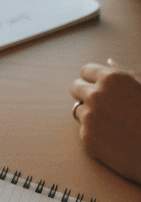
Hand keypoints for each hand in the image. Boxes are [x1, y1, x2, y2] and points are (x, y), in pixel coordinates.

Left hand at [70, 60, 140, 184]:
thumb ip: (125, 78)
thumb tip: (109, 63)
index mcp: (113, 79)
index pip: (86, 71)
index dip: (93, 79)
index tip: (97, 85)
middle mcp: (96, 95)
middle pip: (75, 87)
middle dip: (85, 94)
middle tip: (101, 105)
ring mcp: (89, 117)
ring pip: (78, 109)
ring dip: (90, 114)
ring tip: (114, 125)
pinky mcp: (86, 137)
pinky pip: (84, 130)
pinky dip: (94, 133)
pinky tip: (114, 139)